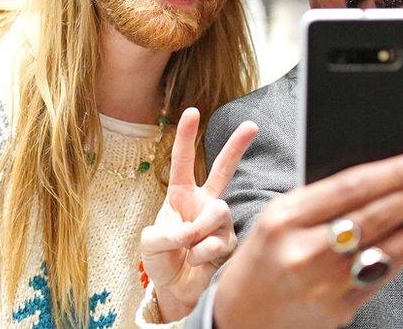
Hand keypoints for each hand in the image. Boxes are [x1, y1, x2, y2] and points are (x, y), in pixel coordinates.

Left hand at [140, 107, 257, 321]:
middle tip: (252, 125)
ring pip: (218, 211)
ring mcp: (219, 223)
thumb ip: (165, 233)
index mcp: (181, 196)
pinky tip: (196, 261)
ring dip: (199, 231)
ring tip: (188, 248)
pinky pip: (218, 241)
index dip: (186, 136)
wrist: (176, 291)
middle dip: (237, 147)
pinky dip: (201, 254)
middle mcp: (203, 204)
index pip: (183, 162)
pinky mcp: (230, 243)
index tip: (192, 112)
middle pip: (223, 170)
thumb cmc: (162, 261)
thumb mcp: (150, 243)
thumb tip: (192, 232)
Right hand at [213, 151, 402, 328]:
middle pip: (374, 215)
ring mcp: (325, 284)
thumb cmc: (261, 261)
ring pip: (386, 249)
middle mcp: (305, 251)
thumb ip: (320, 200)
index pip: (351, 187)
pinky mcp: (341, 310)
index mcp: (285, 218)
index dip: (394, 172)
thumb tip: (376, 180)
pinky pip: (382, 277)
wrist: (240, 319)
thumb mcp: (276, 218)